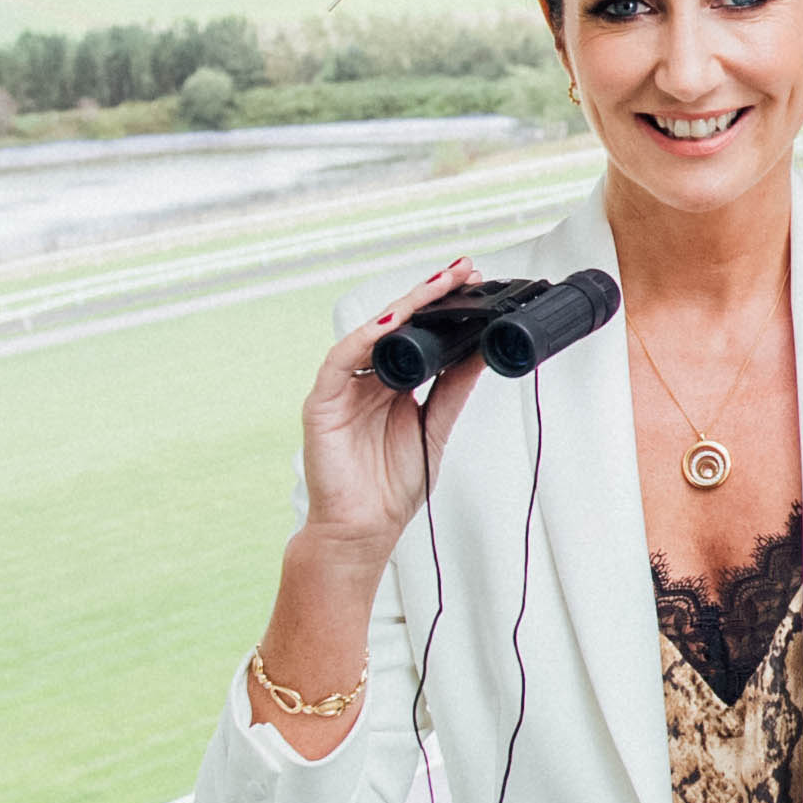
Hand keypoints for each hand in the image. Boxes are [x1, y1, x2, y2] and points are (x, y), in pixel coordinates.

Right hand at [299, 256, 489, 544]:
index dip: (442, 307)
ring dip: (404, 306)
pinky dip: (365, 338)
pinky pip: (340, 360)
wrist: (363, 531)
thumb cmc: (391, 488)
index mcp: (392, 385)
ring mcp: (343, 388)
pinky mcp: (322, 402)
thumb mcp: (435, 428)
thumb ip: (453, 390)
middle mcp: (366, 380)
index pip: (418, 334)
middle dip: (429, 294)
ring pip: (371, 333)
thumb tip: (481, 354)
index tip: (474, 284)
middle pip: (396, 326)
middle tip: (462, 270)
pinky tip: (392, 322)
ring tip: (438, 285)